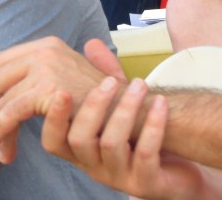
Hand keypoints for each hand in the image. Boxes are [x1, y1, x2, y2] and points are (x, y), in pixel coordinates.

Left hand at [0, 37, 123, 163]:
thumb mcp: (71, 79)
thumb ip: (44, 76)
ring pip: (0, 96)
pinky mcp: (47, 89)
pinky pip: (11, 111)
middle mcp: (43, 50)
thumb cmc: (106, 102)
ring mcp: (45, 66)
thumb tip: (12, 84)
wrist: (134, 111)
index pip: (1, 60)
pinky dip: (0, 128)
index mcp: (46, 45)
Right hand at [43, 79, 208, 199]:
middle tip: (109, 82)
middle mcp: (92, 166)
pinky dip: (153, 126)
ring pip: (111, 143)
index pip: (52, 139)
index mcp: (78, 150)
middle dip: (93, 106)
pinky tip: (160, 104)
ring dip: (125, 110)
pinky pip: (144, 153)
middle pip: (78, 139)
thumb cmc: (137, 135)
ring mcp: (117, 176)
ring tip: (140, 85)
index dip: (54, 117)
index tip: (62, 91)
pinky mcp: (146, 183)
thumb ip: (100, 79)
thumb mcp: (114, 109)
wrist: (174, 170)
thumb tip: (91, 43)